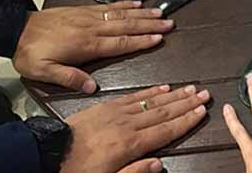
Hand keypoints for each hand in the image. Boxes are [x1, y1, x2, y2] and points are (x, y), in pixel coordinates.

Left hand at [13, 1, 174, 92]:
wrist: (15, 30)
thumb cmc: (30, 53)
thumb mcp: (44, 72)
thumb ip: (70, 77)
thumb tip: (92, 87)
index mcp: (86, 45)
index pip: (120, 43)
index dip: (141, 40)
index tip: (158, 38)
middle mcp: (91, 28)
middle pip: (126, 26)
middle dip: (149, 24)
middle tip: (168, 23)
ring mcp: (88, 17)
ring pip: (120, 14)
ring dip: (141, 13)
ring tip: (159, 12)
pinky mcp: (83, 11)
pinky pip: (108, 7)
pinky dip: (124, 4)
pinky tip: (135, 3)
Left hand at [62, 84, 210, 172]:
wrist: (47, 153)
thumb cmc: (76, 172)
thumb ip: (132, 172)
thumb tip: (159, 164)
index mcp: (128, 145)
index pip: (165, 130)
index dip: (186, 120)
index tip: (203, 111)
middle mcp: (127, 125)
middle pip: (163, 112)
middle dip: (186, 104)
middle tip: (204, 94)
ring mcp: (116, 113)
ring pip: (152, 101)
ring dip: (174, 95)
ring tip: (190, 88)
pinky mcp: (105, 106)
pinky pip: (133, 96)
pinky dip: (150, 91)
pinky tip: (162, 87)